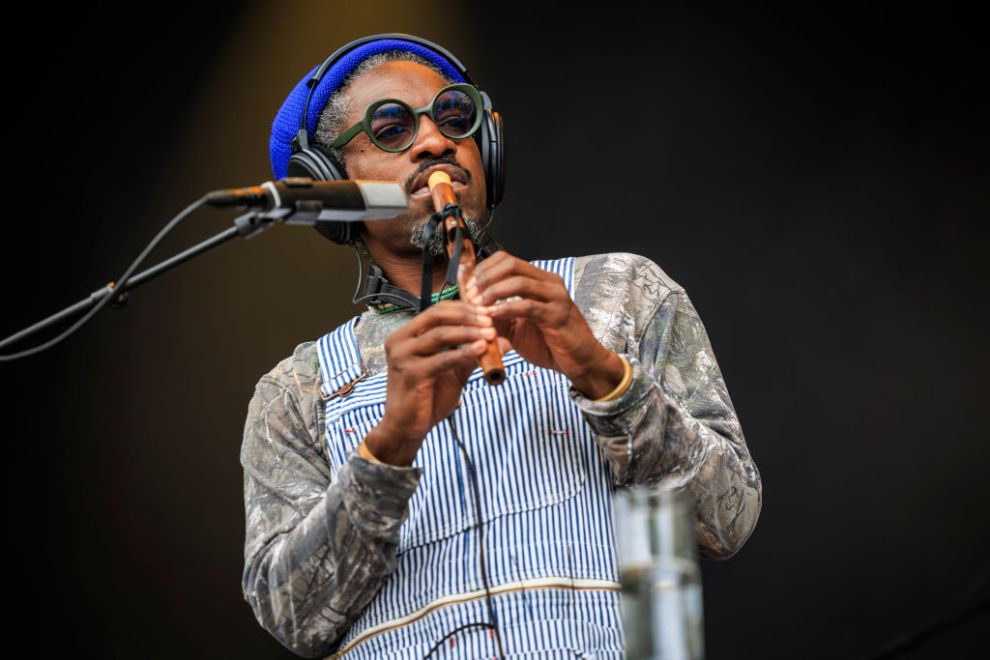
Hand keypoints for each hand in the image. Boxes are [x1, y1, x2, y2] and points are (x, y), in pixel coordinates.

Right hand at [364, 300, 494, 465]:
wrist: (406, 428)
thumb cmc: (428, 397)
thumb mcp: (453, 371)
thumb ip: (473, 354)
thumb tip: (504, 341)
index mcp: (407, 335)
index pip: (437, 310)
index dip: (464, 308)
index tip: (487, 312)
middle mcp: (400, 340)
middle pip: (437, 315)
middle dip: (467, 316)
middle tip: (490, 321)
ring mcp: (403, 356)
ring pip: (440, 335)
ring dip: (468, 332)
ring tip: (490, 334)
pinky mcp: (411, 373)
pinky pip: (442, 359)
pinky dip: (463, 353)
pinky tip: (480, 350)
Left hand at [461, 252, 625, 398]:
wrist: (580, 362)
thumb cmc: (549, 343)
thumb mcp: (516, 327)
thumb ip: (496, 316)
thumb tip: (471, 309)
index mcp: (539, 280)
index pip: (506, 260)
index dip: (483, 270)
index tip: (468, 286)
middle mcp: (549, 283)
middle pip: (511, 264)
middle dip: (485, 278)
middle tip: (471, 295)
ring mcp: (556, 297)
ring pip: (519, 281)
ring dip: (493, 292)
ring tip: (478, 306)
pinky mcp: (558, 315)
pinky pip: (527, 306)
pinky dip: (506, 309)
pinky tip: (492, 317)